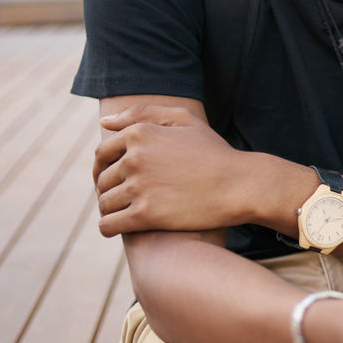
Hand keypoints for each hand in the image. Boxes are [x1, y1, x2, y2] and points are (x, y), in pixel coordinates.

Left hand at [94, 103, 252, 235]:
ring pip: (105, 203)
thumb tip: (105, 122)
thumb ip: (143, 114)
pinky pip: (109, 224)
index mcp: (139, 134)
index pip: (102, 153)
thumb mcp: (185, 119)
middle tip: (125, 198)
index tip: (115, 178)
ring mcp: (138, 187)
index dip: (104, 167)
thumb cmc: (214, 152)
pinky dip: (109, 227)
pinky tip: (120, 228)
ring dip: (111, 209)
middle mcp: (134, 158)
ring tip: (126, 213)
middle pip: (103, 179)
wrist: (239, 185)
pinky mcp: (144, 215)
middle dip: (110, 189)